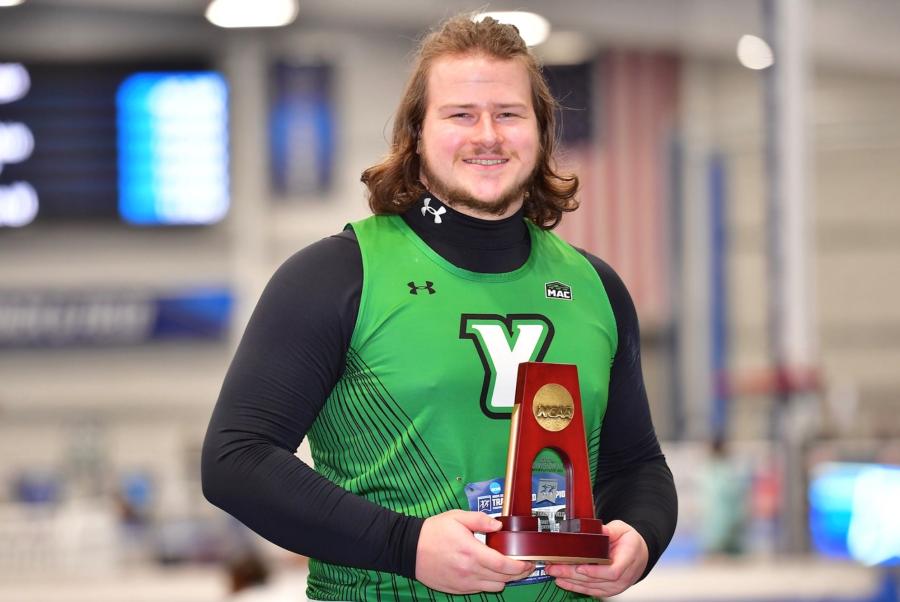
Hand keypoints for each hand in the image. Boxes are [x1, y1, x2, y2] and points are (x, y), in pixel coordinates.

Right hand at [415, 510, 535, 593]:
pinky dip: (489, 583)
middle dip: (518, 573)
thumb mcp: (456, 517)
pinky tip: (488, 572)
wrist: (408, 549)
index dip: (521, 566)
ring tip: (506, 568)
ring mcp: (463, 583)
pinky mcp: (457, 590)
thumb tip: (499, 526)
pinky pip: (480, 590)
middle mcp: (469, 571)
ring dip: (504, 579)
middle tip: (525, 565)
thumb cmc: (434, 531)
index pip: (504, 565)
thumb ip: (480, 520)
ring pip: (494, 587)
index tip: (529, 562)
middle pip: (503, 578)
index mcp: (472, 552)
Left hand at [544, 520, 647, 597]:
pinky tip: (564, 582)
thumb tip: (599, 529)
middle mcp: (624, 576)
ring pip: (592, 587)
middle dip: (573, 574)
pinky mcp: (608, 589)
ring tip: (555, 573)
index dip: (595, 571)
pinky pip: (592, 590)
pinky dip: (576, 587)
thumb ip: (610, 530)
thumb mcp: (622, 529)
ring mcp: (616, 585)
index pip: (613, 571)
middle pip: (597, 580)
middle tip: (556, 567)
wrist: (638, 553)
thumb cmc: (630, 541)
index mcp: (628, 558)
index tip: (580, 567)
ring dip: (571, 582)